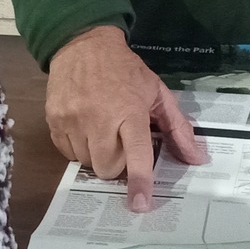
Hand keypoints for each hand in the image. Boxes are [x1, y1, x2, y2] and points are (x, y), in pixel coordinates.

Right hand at [46, 26, 205, 212]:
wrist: (83, 43)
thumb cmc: (125, 70)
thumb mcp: (157, 91)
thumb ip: (177, 127)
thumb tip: (195, 158)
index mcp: (130, 110)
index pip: (136, 154)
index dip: (139, 182)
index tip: (140, 205)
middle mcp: (99, 118)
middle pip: (107, 168)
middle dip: (117, 164)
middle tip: (120, 143)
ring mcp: (73, 120)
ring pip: (86, 164)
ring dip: (97, 155)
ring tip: (101, 131)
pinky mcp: (54, 120)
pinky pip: (67, 153)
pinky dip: (78, 148)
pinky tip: (85, 128)